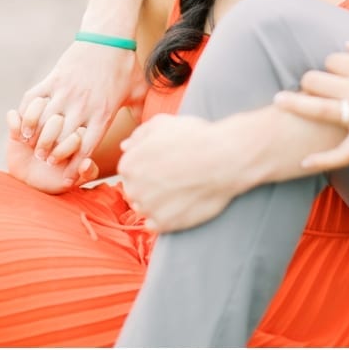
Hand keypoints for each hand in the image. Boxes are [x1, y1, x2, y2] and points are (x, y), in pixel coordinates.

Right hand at [4, 110, 97, 192]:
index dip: (67, 145)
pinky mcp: (16, 123)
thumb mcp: (75, 180)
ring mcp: (36, 119)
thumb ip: (88, 174)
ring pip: (38, 104)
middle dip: (48, 139)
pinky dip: (15, 122)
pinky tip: (18, 136)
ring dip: (32, 123)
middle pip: (58, 117)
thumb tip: (86, 164)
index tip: (55, 161)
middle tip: (41, 155)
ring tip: (29, 141)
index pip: (77, 130)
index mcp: (74, 132)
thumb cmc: (57, 179)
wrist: (32, 180)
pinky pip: (14, 114)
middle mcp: (57, 122)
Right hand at [18, 40, 144, 164]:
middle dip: (52, 154)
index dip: (74, 164)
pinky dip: (27, 112)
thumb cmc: (125, 65)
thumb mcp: (138, 92)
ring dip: (36, 136)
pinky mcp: (54, 78)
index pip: (85, 147)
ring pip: (44, 121)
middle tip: (45, 163)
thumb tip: (148, 135)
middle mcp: (82, 105)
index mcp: (103, 113)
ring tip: (32, 146)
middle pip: (60, 138)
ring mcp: (65, 91)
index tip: (68, 176)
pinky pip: (35, 99)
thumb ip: (141, 115)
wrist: (108, 35)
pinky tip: (25, 122)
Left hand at [117, 114, 243, 232]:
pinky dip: (164, 218)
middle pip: (135, 191)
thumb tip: (125, 146)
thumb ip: (138, 135)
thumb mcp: (161, 124)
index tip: (163, 166)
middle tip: (172, 178)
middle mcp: (133, 188)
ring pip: (144, 208)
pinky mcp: (165, 224)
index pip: (129, 171)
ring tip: (178, 192)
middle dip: (149, 186)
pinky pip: (155, 225)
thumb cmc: (194, 138)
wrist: (223, 159)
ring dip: (156, 203)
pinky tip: (178, 206)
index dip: (147, 168)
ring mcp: (148, 208)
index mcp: (129, 165)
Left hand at [271, 32, 348, 169]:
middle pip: (315, 80)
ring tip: (280, 100)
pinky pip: (340, 155)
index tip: (340, 69)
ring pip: (316, 109)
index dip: (333, 63)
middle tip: (315, 84)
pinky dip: (320, 160)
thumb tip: (345, 46)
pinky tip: (303, 161)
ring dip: (295, 104)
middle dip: (313, 79)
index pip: (331, 60)